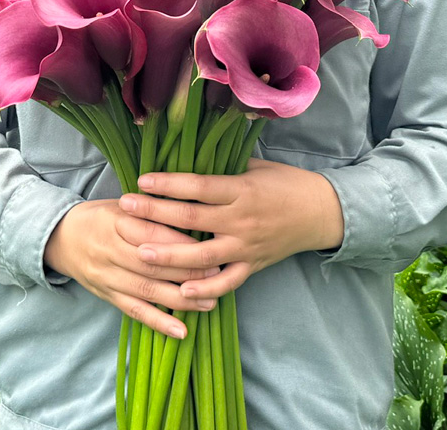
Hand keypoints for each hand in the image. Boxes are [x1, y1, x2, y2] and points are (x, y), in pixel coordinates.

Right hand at [43, 199, 221, 338]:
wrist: (60, 238)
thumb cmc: (101, 218)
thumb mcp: (122, 206)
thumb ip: (152, 212)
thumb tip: (193, 216)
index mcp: (115, 221)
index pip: (152, 233)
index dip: (182, 243)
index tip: (209, 248)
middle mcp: (110, 250)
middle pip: (152, 264)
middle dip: (188, 272)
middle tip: (217, 275)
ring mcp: (107, 276)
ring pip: (146, 290)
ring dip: (180, 300)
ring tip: (209, 302)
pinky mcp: (106, 295)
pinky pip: (134, 311)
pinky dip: (158, 322)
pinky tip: (180, 331)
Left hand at [115, 159, 343, 300]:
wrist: (321, 213)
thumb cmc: (285, 183)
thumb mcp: (256, 166)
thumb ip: (222, 166)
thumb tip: (185, 153)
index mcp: (241, 189)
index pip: (198, 186)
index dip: (168, 183)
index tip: (141, 180)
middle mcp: (241, 219)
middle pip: (191, 217)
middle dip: (155, 212)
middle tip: (125, 209)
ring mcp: (246, 246)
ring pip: (202, 255)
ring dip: (169, 255)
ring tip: (140, 252)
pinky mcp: (253, 266)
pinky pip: (226, 282)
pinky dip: (205, 289)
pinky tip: (181, 292)